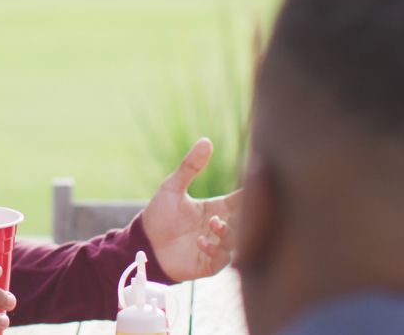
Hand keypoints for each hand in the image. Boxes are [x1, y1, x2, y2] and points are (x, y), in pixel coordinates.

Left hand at [142, 138, 241, 281]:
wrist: (144, 243)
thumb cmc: (159, 215)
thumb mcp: (173, 187)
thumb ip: (190, 166)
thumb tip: (206, 140)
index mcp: (218, 208)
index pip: (242, 200)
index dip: (251, 195)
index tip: (259, 187)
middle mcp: (221, 227)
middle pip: (246, 222)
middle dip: (247, 217)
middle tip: (240, 210)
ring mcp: (217, 246)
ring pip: (238, 242)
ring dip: (229, 233)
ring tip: (214, 224)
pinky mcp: (209, 264)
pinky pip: (222, 260)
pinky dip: (215, 250)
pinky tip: (200, 242)